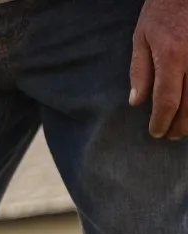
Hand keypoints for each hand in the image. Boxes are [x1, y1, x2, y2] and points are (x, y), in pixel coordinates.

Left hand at [130, 0, 187, 137]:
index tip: (156, 132)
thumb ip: (140, 70)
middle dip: (180, 125)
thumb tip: (137, 102)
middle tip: (171, 135)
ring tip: (185, 127)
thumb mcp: (143, 36)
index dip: (162, 121)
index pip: (167, 100)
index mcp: (173, 56)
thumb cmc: (164, 8)